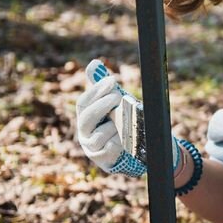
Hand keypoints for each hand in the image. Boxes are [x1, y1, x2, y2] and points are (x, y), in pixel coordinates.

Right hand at [75, 60, 180, 175]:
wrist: (138, 148)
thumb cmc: (122, 122)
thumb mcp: (116, 104)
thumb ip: (105, 87)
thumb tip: (94, 63)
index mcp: (86, 116)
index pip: (84, 102)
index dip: (96, 90)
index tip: (112, 80)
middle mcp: (85, 132)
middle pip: (86, 118)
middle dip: (102, 105)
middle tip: (118, 95)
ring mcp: (93, 148)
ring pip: (99, 134)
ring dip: (115, 126)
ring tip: (125, 122)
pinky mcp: (103, 160)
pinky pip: (110, 148)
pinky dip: (119, 142)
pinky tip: (125, 140)